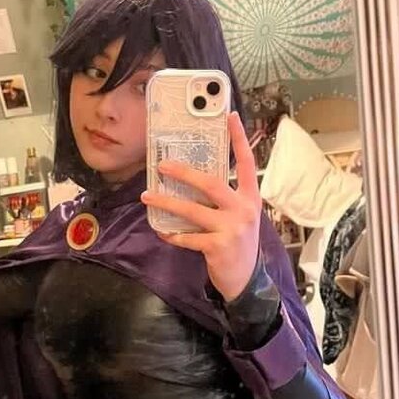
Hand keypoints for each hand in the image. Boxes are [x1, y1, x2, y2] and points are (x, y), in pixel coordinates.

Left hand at [141, 111, 261, 301]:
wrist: (248, 282)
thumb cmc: (239, 244)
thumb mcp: (240, 217)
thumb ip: (225, 199)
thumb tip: (193, 180)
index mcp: (251, 198)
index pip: (246, 162)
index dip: (238, 139)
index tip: (230, 116)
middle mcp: (244, 210)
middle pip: (211, 184)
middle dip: (185, 173)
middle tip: (163, 165)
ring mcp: (232, 229)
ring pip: (193, 210)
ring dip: (167, 203)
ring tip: (148, 196)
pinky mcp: (218, 247)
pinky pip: (187, 237)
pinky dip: (172, 234)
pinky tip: (162, 231)